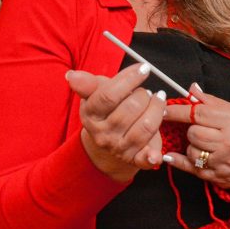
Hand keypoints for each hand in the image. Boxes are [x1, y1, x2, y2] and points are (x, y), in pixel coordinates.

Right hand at [66, 63, 166, 182]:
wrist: (106, 145)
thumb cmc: (106, 111)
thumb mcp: (95, 95)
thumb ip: (87, 83)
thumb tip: (71, 75)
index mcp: (91, 115)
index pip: (109, 95)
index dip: (129, 79)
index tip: (143, 69)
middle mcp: (103, 134)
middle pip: (131, 108)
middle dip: (143, 94)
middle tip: (146, 92)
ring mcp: (119, 148)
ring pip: (145, 127)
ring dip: (157, 109)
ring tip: (158, 101)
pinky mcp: (135, 159)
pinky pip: (145, 159)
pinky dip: (152, 157)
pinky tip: (156, 155)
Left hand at [163, 83, 229, 198]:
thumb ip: (214, 103)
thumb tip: (192, 90)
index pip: (197, 114)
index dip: (177, 111)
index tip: (164, 109)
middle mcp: (229, 142)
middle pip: (193, 133)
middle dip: (192, 130)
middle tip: (200, 129)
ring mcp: (224, 162)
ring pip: (192, 151)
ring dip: (193, 147)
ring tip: (206, 144)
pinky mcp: (221, 178)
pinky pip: (193, 169)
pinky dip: (183, 162)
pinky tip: (174, 156)